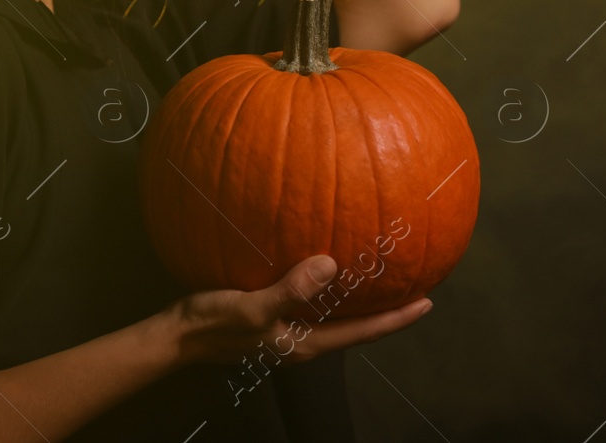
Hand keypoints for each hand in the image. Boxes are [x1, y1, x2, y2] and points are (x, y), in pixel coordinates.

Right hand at [163, 254, 431, 367]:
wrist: (177, 335)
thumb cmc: (212, 324)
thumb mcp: (251, 308)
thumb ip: (290, 290)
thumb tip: (330, 265)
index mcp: (305, 342)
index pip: (362, 332)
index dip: (397, 319)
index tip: (428, 302)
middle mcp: (303, 337)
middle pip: (356, 325)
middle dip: (386, 308)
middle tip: (415, 283)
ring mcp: (289, 327)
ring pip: (337, 313)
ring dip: (360, 296)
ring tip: (382, 272)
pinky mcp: (274, 313)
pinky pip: (313, 299)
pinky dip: (330, 285)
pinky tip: (330, 262)